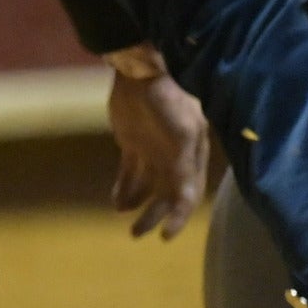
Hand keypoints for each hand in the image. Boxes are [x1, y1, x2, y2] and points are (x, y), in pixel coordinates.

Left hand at [105, 62, 216, 240]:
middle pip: (166, 195)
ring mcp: (153, 151)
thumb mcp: (183, 130)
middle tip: (136, 234)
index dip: (179, 217)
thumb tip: (185, 198)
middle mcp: (174, 157)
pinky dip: (124, 189)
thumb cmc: (168, 97)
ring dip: (138, 205)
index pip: (188, 194)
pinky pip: (129, 174)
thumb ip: (184, 164)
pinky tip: (116, 203)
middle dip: (154, 215)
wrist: (139, 70)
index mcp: (191, 156)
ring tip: (125, 217)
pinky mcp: (132, 143)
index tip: (165, 236)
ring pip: (148, 187)